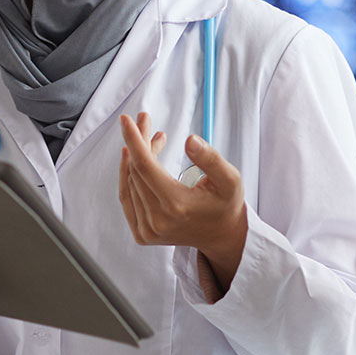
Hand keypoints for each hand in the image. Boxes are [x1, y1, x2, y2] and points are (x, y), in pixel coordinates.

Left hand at [117, 112, 247, 286]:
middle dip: (139, 142)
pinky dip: (128, 176)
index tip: (126, 119)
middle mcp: (157, 221)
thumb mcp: (229, 179)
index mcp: (177, 206)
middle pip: (137, 171)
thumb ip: (211, 159)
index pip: (145, 166)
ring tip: (153, 139)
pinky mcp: (142, 235)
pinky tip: (133, 158)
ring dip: (136, 156)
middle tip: (146, 120)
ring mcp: (147, 231)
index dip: (134, 139)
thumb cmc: (226, 204)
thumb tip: (189, 140)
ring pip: (130, 182)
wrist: (222, 235)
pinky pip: (127, 198)